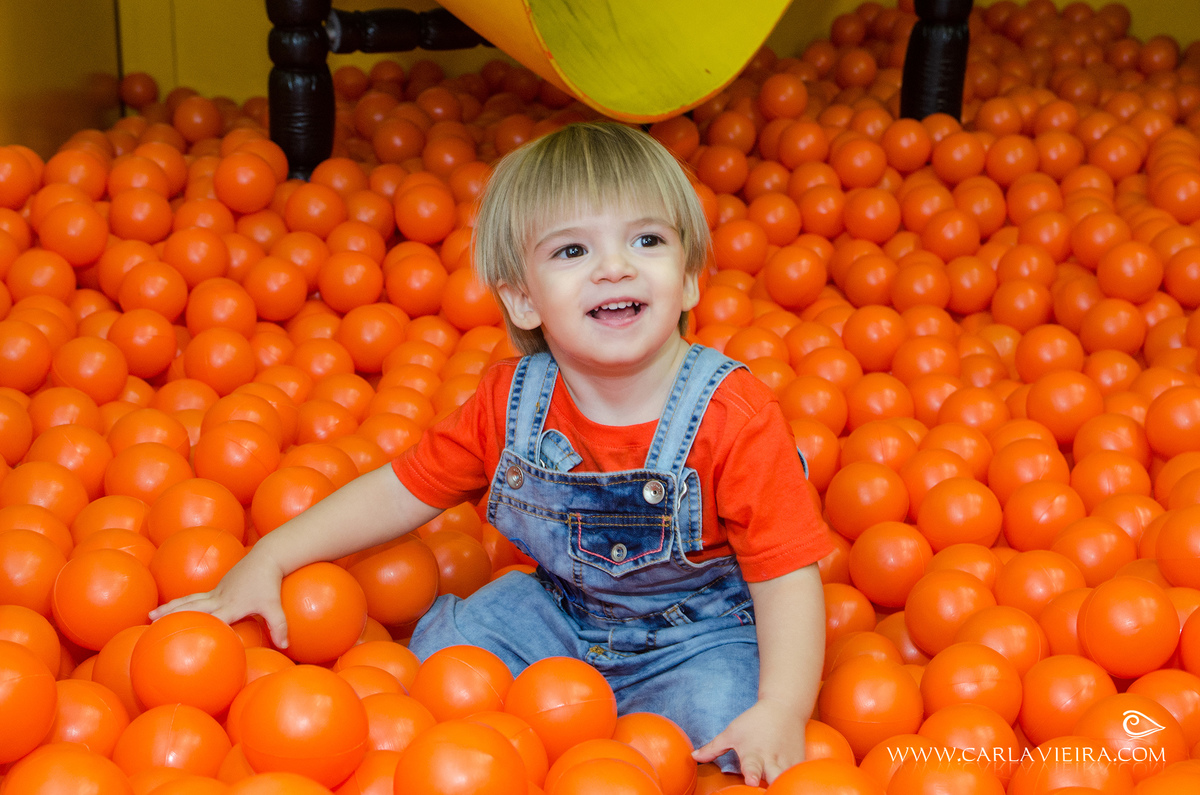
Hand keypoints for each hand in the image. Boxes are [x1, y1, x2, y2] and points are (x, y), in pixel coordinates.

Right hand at [148, 547, 289, 647]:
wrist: (267, 557)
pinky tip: (175, 608)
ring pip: (189, 600)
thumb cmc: (269, 582)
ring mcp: (216, 592)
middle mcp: (219, 599)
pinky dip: (182, 602)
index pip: (211, 621)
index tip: (179, 639)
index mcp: (230, 606)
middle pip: (191, 608)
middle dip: (171, 615)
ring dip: (170, 607)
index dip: (196, 628)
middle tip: (150, 624)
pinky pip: (196, 596)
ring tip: (151, 615)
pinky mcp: (217, 587)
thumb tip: (285, 646)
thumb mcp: (274, 605)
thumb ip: (279, 625)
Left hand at [691, 698, 806, 785]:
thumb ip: (713, 748)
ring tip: (783, 789)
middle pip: (775, 777)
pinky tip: (795, 786)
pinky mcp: (799, 762)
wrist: (784, 708)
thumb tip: (693, 756)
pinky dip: (796, 779)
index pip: (752, 766)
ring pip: (788, 778)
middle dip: (773, 784)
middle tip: (771, 790)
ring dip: (784, 783)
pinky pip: (798, 775)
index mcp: (753, 753)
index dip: (752, 775)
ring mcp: (788, 762)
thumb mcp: (731, 732)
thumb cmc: (754, 722)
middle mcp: (771, 759)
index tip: (751, 781)